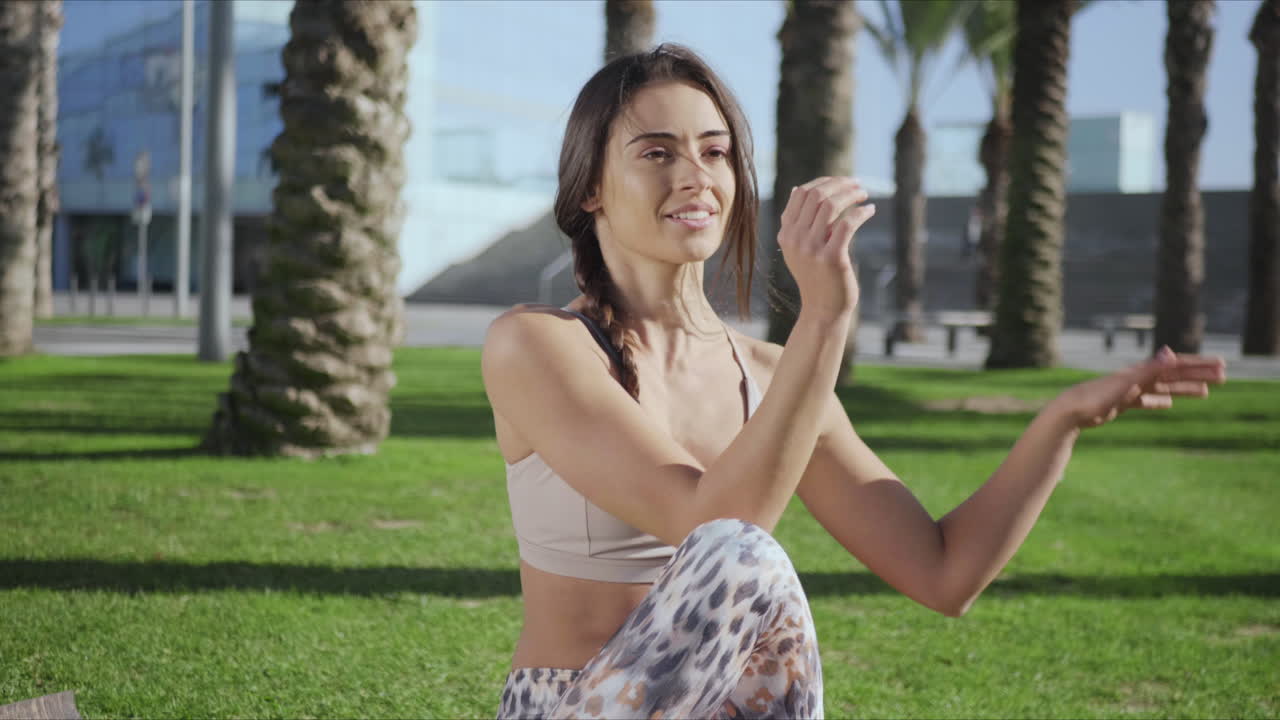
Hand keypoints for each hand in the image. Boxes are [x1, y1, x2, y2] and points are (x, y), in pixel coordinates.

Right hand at [777, 177, 875, 320]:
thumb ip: (798, 222)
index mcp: (786, 234)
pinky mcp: (831, 258)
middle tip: (857, 184)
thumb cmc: (816, 277)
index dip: (823, 182)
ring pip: (830, 205)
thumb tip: (797, 188)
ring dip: (851, 194)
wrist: (823, 310)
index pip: (801, 194)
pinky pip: (848, 223)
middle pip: (816, 195)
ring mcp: (811, 249)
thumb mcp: (799, 248)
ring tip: (863, 194)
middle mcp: (794, 239)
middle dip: (839, 184)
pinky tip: (870, 210)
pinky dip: (861, 212)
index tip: (841, 182)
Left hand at [1050, 346, 1226, 429]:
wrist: (1070, 412)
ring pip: (1164, 388)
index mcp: (1142, 372)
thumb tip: (1170, 353)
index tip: (1221, 366)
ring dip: (1184, 389)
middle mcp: (1138, 377)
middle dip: (1198, 375)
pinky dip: (1159, 401)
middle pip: (1174, 375)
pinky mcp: (1121, 402)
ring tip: (1205, 393)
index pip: (1177, 365)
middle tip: (1224, 377)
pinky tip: (1167, 404)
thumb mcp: (1126, 384)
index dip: (1200, 366)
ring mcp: (1130, 390)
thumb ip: (1149, 370)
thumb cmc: (1096, 397)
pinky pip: (1146, 400)